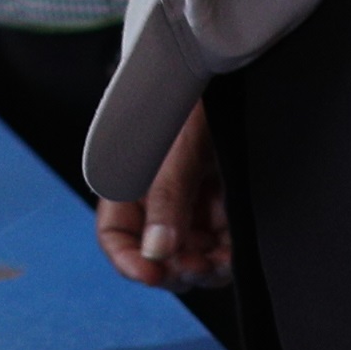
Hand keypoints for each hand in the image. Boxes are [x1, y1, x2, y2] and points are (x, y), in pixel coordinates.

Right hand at [95, 108, 228, 289]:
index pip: (116, 235)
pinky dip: (226, 255)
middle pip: (155, 253)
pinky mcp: (221, 206)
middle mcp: (157, 200)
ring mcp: (190, 205)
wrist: (230, 73)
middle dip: (174, 268)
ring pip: (190, 255)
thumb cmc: (191, 102)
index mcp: (131, 184)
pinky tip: (234, 255)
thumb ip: (166, 200)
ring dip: (204, 267)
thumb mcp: (176, 150)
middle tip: (195, 267)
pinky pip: (219, 244)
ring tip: (220, 264)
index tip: (152, 275)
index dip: (129, 260)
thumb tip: (157, 253)